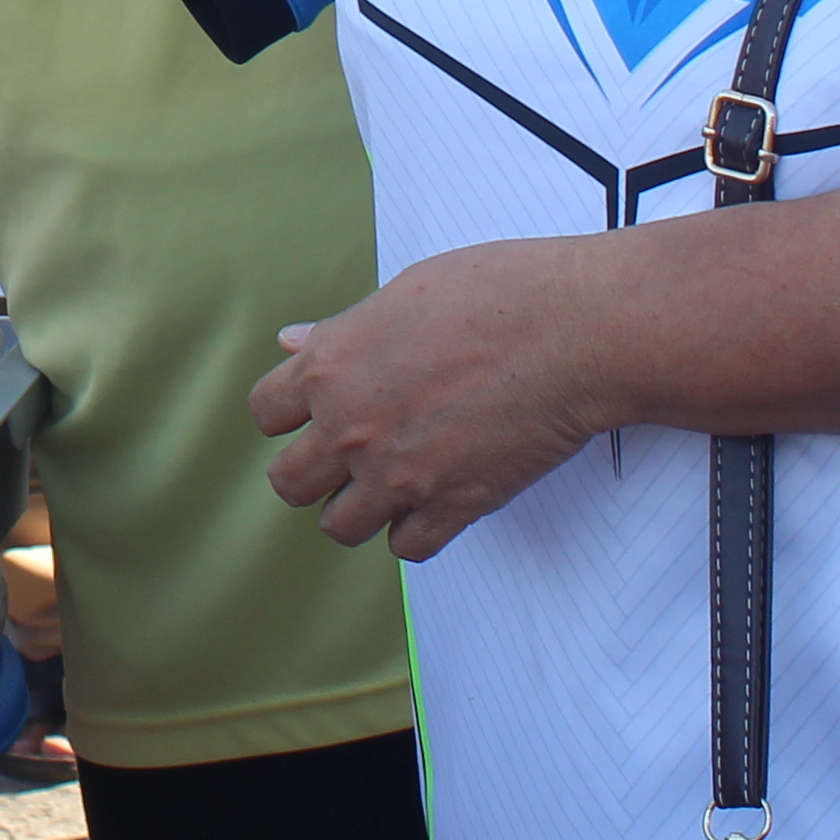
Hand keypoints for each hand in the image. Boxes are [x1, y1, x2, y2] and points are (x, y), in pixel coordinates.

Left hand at [246, 237, 628, 561]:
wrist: (573, 330)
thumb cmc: (497, 293)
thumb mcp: (402, 292)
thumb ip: (342, 331)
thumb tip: (294, 342)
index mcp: (331, 367)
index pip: (266, 414)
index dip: (288, 416)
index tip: (313, 415)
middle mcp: (351, 427)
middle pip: (290, 483)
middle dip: (313, 473)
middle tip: (345, 459)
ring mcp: (398, 474)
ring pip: (340, 526)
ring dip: (360, 508)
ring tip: (389, 484)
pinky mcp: (452, 506)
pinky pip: (407, 547)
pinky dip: (416, 530)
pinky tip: (434, 501)